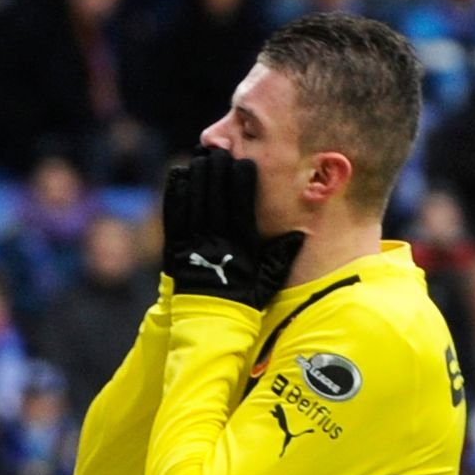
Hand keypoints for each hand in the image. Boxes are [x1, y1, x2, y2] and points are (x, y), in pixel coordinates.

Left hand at [162, 148, 303, 309]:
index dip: (242, 180)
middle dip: (217, 169)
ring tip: (202, 156)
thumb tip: (301, 234)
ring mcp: (193, 244)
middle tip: (221, 150)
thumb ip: (282, 256)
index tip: (245, 162)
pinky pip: (174, 215)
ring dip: (197, 175)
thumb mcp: (268, 282)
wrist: (209, 324)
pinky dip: (176, 193)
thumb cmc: (243, 303)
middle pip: (215, 196)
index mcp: (241, 247)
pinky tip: (179, 174)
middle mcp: (216, 242)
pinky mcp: (175, 249)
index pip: (242, 205)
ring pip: (194, 200)